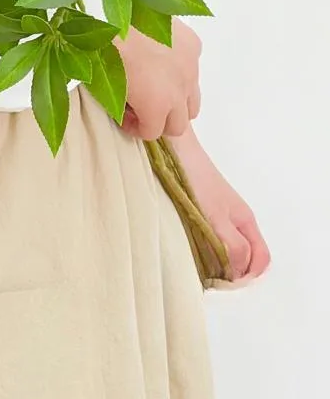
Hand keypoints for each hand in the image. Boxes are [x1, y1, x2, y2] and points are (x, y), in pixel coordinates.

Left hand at [114, 18, 201, 139]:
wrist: (116, 5)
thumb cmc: (102, 45)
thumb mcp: (105, 83)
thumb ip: (121, 104)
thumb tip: (125, 108)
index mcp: (157, 104)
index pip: (154, 133)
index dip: (136, 127)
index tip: (124, 116)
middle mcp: (180, 90)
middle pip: (179, 124)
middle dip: (159, 119)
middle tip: (140, 106)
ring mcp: (190, 66)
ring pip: (193, 99)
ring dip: (176, 100)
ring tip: (155, 86)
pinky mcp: (193, 44)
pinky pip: (192, 68)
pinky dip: (180, 70)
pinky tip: (161, 57)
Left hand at [169, 126, 271, 281]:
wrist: (171, 149)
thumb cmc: (195, 179)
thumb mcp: (216, 217)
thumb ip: (231, 246)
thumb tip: (238, 273)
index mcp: (245, 221)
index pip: (260, 260)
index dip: (247, 276)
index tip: (224, 282)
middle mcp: (234, 221)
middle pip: (242, 257)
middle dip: (228, 272)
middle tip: (206, 278)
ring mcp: (216, 216)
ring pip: (222, 249)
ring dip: (212, 262)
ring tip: (193, 264)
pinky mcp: (197, 211)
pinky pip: (205, 239)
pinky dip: (199, 249)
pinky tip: (184, 248)